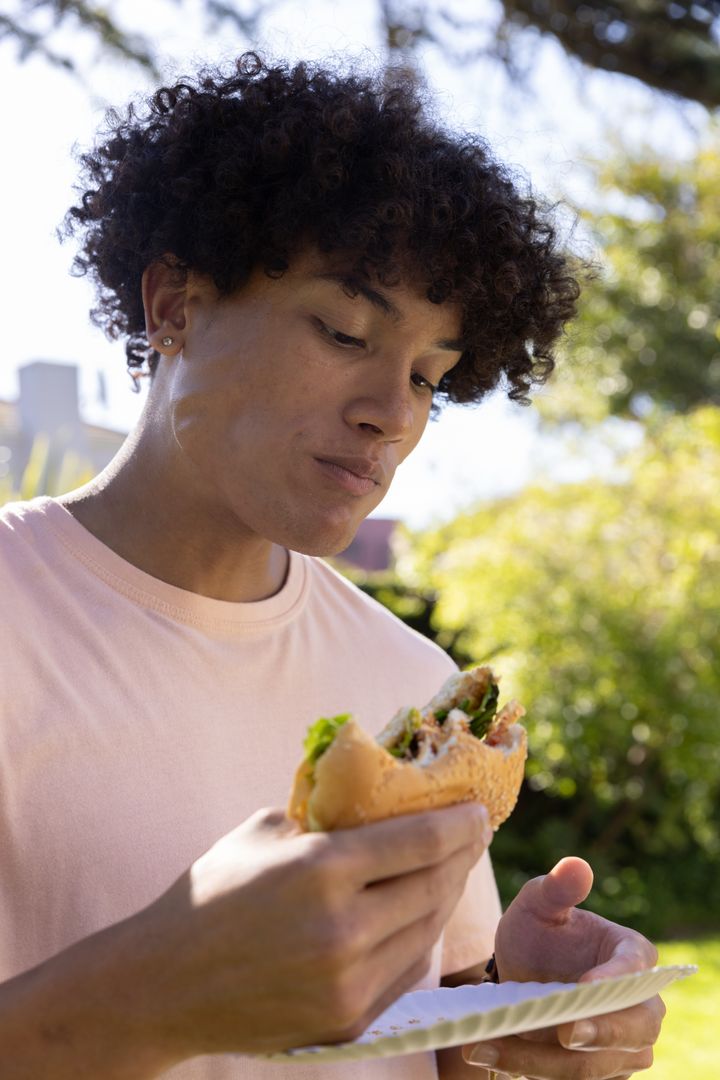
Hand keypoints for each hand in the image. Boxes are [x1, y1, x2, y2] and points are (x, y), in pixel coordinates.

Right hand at [133, 801, 491, 1058]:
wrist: (166, 983)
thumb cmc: (213, 891)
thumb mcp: (266, 831)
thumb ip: (325, 817)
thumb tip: (379, 798)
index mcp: (320, 869)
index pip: (419, 841)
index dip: (459, 824)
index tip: (479, 811)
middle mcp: (343, 928)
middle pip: (433, 885)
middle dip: (463, 856)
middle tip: (475, 836)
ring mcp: (348, 983)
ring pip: (427, 931)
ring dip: (447, 896)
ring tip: (453, 870)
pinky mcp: (349, 1022)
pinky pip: (406, 972)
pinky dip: (419, 938)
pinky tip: (420, 915)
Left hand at [462, 857, 664, 1077]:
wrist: (521, 975)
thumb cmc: (539, 932)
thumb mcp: (538, 904)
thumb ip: (556, 888)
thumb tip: (576, 866)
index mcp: (634, 955)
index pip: (636, 970)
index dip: (616, 980)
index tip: (587, 986)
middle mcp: (640, 1007)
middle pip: (633, 1031)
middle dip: (599, 1036)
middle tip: (560, 1032)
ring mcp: (622, 1047)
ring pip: (595, 1064)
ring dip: (543, 1059)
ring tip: (489, 1043)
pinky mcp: (596, 1072)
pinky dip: (528, 1068)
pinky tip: (486, 1051)